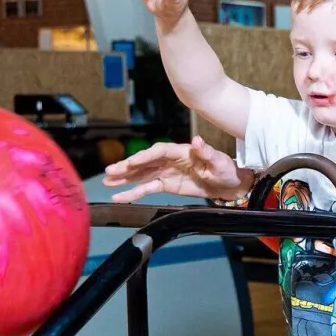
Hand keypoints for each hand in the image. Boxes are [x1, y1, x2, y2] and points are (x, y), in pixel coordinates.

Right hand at [103, 137, 246, 202]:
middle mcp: (170, 160)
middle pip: (145, 162)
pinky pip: (147, 188)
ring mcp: (166, 172)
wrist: (228, 185)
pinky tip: (119, 195)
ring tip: (107, 181)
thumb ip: (206, 151)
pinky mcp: (166, 185)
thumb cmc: (225, 169)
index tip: (131, 162)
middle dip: (127, 167)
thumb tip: (197, 140)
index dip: (145, 156)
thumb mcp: (219, 161)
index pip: (159, 151)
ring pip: (141, 174)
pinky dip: (133, 192)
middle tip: (110, 172)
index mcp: (181, 151)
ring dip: (124, 178)